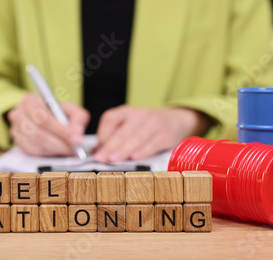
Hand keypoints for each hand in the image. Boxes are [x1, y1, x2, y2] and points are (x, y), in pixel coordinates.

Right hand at [7, 94, 89, 156]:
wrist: (46, 118)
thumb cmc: (58, 113)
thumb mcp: (71, 110)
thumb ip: (78, 119)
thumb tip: (77, 135)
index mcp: (30, 101)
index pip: (43, 118)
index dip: (60, 130)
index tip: (76, 140)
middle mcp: (19, 114)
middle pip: (38, 133)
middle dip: (59, 143)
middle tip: (73, 148)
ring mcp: (15, 129)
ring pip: (35, 145)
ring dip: (54, 150)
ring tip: (68, 150)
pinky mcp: (17, 142)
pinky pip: (32, 152)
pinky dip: (47, 154)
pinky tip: (57, 151)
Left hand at [94, 106, 211, 162]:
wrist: (176, 120)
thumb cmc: (147, 126)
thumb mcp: (130, 125)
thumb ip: (114, 136)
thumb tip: (97, 151)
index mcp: (126, 111)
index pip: (110, 119)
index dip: (101, 135)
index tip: (96, 150)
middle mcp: (139, 114)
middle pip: (122, 131)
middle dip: (110, 146)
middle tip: (101, 158)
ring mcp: (153, 123)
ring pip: (135, 138)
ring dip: (123, 150)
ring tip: (113, 160)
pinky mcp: (165, 134)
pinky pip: (152, 143)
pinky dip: (143, 151)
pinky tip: (135, 158)